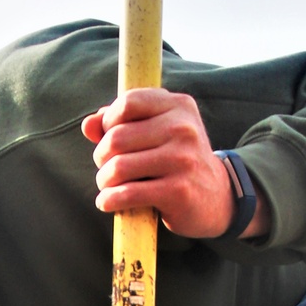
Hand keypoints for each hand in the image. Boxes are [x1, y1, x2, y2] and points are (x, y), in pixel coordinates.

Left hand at [81, 89, 269, 240]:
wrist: (217, 197)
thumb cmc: (178, 162)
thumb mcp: (158, 134)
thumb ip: (123, 123)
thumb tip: (88, 124)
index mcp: (178, 106)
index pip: (128, 103)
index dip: (108, 121)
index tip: (107, 138)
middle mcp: (183, 129)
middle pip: (117, 137)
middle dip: (101, 156)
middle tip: (106, 168)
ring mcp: (182, 160)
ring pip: (119, 167)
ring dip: (104, 180)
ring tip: (107, 186)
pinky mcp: (177, 191)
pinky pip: (129, 193)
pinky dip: (110, 200)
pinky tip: (108, 202)